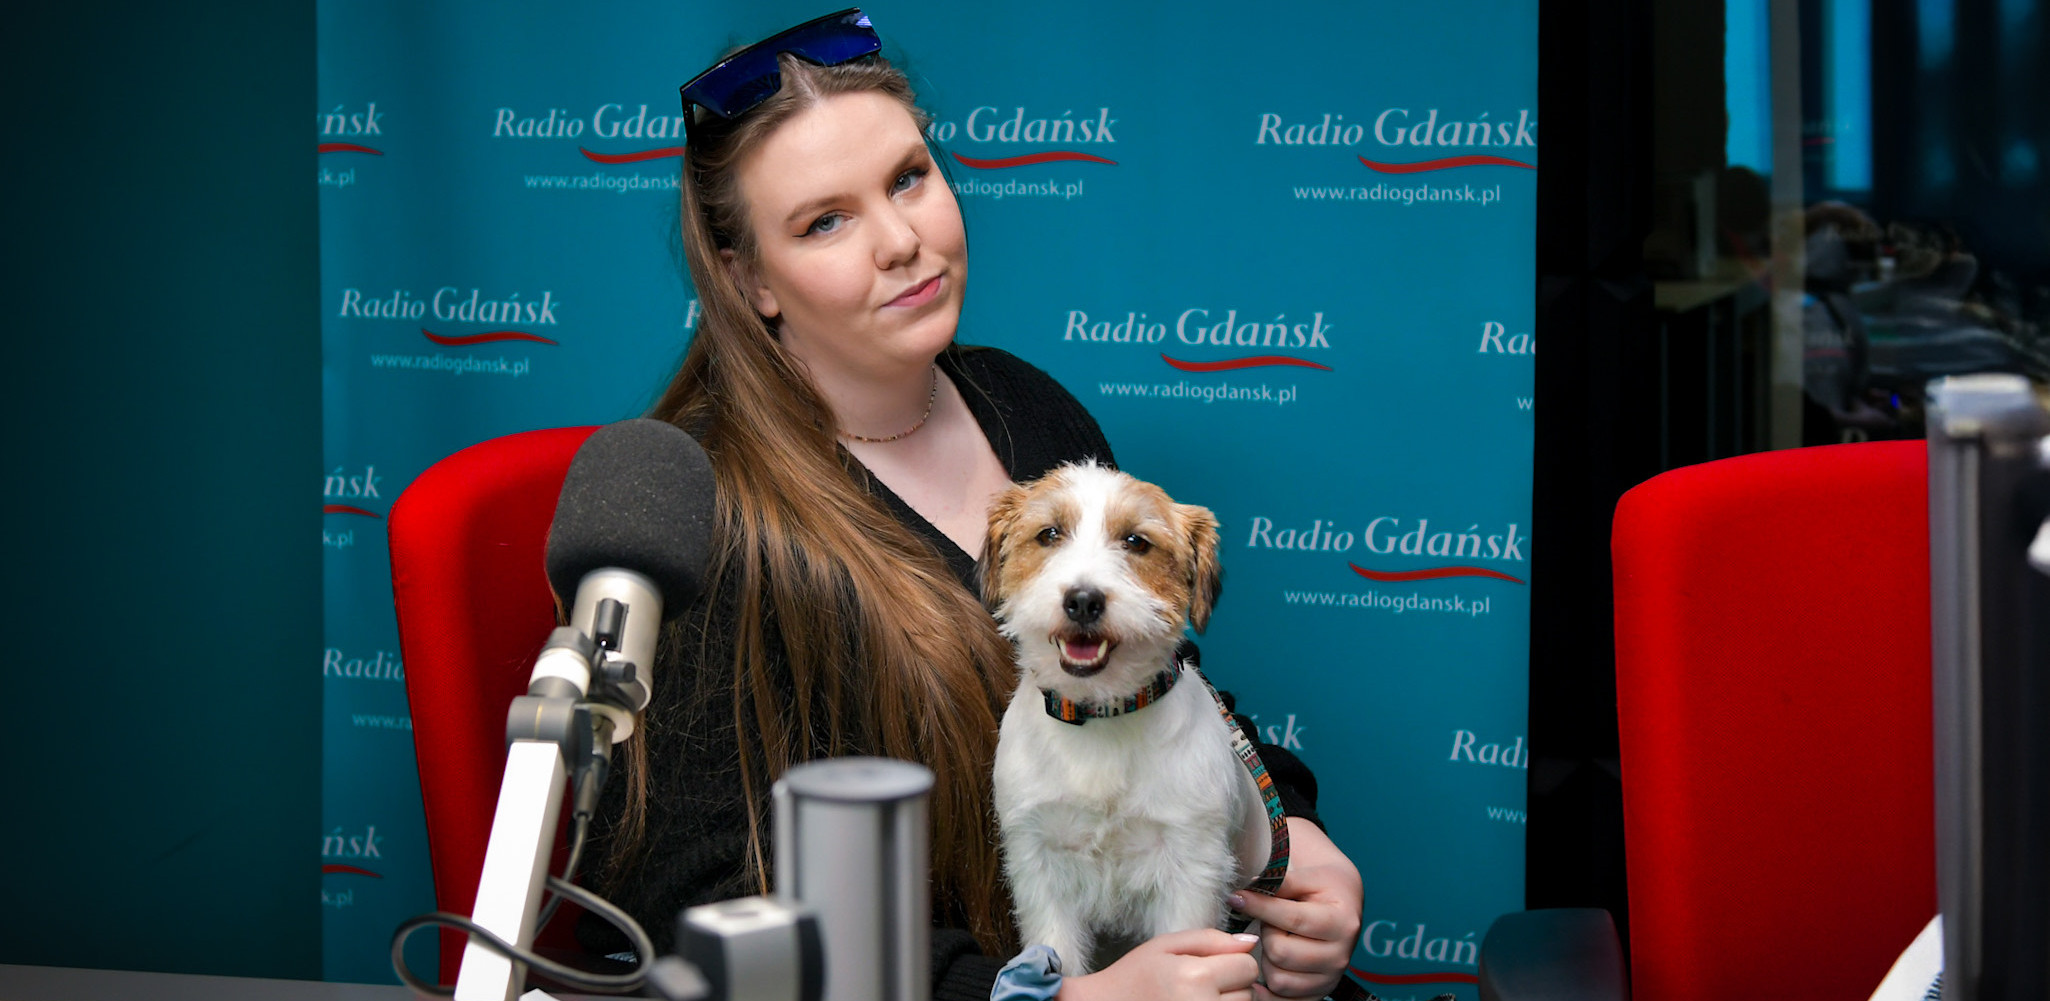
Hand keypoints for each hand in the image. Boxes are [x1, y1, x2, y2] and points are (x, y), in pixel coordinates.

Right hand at [1058, 928, 1261, 1000]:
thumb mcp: (1166, 945)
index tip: (1209, 965)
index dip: (1231, 962)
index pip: (1248, 965)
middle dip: (1230, 984)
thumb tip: (1250, 942)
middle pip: (1249, 991)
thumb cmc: (1134, 976)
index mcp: (1196, 977)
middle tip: (1196, 984)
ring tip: (1194, 998)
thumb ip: (1210, 939)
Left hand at [1229, 817, 1362, 999]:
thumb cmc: (1322, 887)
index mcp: (1342, 923)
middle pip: (1281, 953)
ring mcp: (1329, 979)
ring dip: (1267, 959)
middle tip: (1269, 921)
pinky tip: (1259, 972)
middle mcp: (1340, 956)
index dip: (1259, 907)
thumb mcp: (1307, 876)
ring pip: (1278, 979)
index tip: (1237, 896)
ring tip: (1275, 939)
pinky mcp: (1318, 994)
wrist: (1343, 905)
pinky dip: (1267, 990)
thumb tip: (1245, 892)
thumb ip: (1280, 882)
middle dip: (1267, 933)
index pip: (1292, 919)